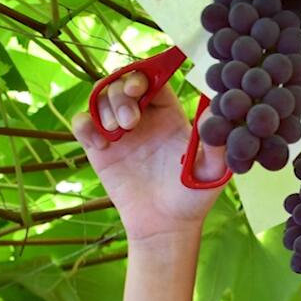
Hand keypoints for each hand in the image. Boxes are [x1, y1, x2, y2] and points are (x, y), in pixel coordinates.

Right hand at [70, 71, 226, 242]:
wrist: (165, 226)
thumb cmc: (192, 198)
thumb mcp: (212, 171)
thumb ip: (216, 142)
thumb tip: (217, 109)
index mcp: (169, 115)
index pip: (152, 79)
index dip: (142, 75)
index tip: (138, 88)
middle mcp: (143, 118)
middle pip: (122, 83)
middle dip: (121, 93)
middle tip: (129, 122)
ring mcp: (119, 132)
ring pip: (101, 98)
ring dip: (104, 107)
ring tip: (117, 132)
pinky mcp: (99, 149)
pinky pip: (82, 124)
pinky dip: (84, 124)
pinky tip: (99, 142)